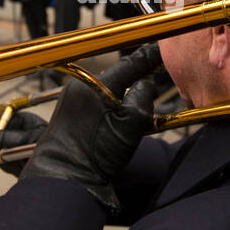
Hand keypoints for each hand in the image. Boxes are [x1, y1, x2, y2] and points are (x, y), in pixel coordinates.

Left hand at [21, 43, 161, 212]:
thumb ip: (144, 96)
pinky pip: (97, 100)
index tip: (165, 51)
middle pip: (118, 75)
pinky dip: (113, 104)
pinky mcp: (69, 114)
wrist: (64, 179)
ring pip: (108, 88)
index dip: (150, 57)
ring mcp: (72, 100)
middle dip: (138, 76)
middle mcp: (80, 87)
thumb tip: (147, 82)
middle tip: (159, 77)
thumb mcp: (131, 124)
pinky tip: (121, 118)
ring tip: (141, 105)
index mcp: (94, 85)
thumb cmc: (96, 154)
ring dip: (125, 92)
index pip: (130, 63)